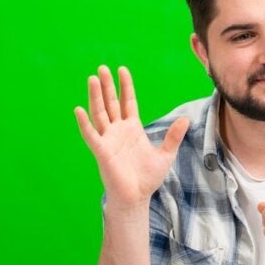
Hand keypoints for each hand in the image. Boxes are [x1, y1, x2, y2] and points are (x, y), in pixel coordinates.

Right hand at [74, 65, 189, 209]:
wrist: (136, 197)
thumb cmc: (147, 178)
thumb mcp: (165, 155)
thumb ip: (173, 137)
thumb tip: (185, 119)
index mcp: (132, 129)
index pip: (127, 102)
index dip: (125, 86)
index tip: (122, 70)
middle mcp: (118, 131)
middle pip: (111, 103)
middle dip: (107, 86)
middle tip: (102, 68)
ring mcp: (108, 140)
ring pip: (100, 113)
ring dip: (95, 96)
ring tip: (92, 79)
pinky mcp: (102, 151)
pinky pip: (91, 135)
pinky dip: (84, 123)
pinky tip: (79, 109)